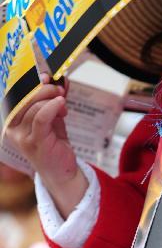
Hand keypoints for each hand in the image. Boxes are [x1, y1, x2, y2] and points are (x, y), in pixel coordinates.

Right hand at [3, 73, 86, 217]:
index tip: (46, 77)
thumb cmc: (54, 142)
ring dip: (53, 100)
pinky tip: (61, 104)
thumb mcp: (53, 116)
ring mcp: (22, 136)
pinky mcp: (35, 142)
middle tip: (59, 90)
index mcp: (12, 119)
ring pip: (35, 107)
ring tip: (63, 105)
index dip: (29, 82)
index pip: (15, 94)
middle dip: (44, 89)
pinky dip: (52, 106)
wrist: (61, 170)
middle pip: (23, 97)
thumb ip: (54, 98)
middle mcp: (12, 127)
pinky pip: (41, 118)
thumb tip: (61, 78)